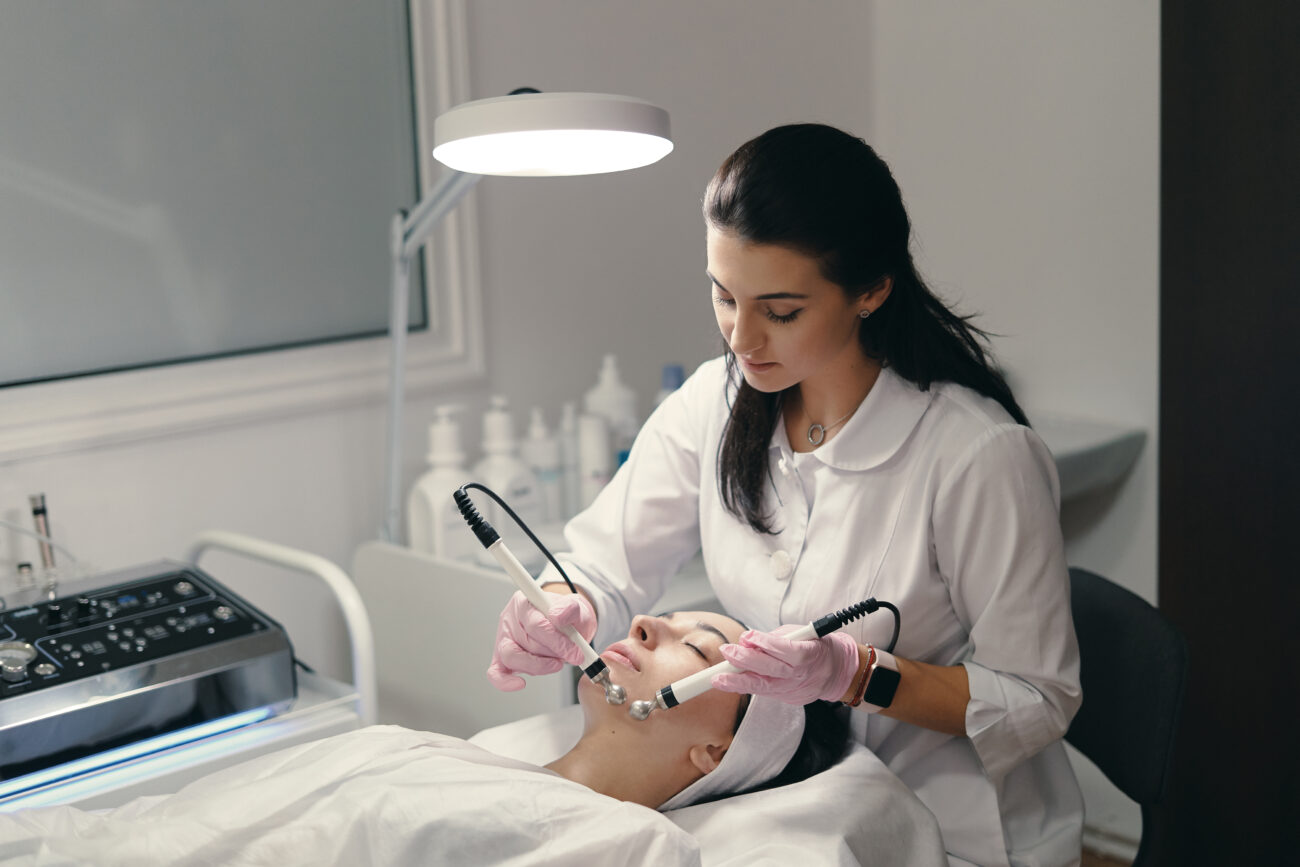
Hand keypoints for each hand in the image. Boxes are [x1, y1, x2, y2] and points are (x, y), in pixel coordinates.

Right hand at [487, 591, 596, 690]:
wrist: (565, 625)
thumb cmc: (566, 617)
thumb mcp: (575, 608)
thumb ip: (569, 608)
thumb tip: (558, 616)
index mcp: (524, 603)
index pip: (536, 624)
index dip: (557, 641)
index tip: (575, 652)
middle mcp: (509, 620)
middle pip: (526, 641)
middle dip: (553, 653)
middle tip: (572, 656)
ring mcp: (503, 640)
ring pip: (512, 657)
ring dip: (538, 666)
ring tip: (557, 664)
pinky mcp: (500, 658)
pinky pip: (496, 673)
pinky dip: (505, 682)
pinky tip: (520, 683)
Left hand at [713, 625, 860, 704]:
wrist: (837, 672)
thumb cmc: (816, 647)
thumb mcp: (802, 634)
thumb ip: (775, 638)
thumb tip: (748, 641)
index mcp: (808, 654)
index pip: (785, 649)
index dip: (765, 643)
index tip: (747, 637)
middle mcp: (800, 675)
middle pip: (770, 669)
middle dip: (745, 661)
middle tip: (726, 652)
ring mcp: (793, 689)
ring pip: (763, 687)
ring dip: (738, 682)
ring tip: (718, 679)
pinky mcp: (788, 699)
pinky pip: (765, 692)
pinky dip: (747, 686)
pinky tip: (730, 683)